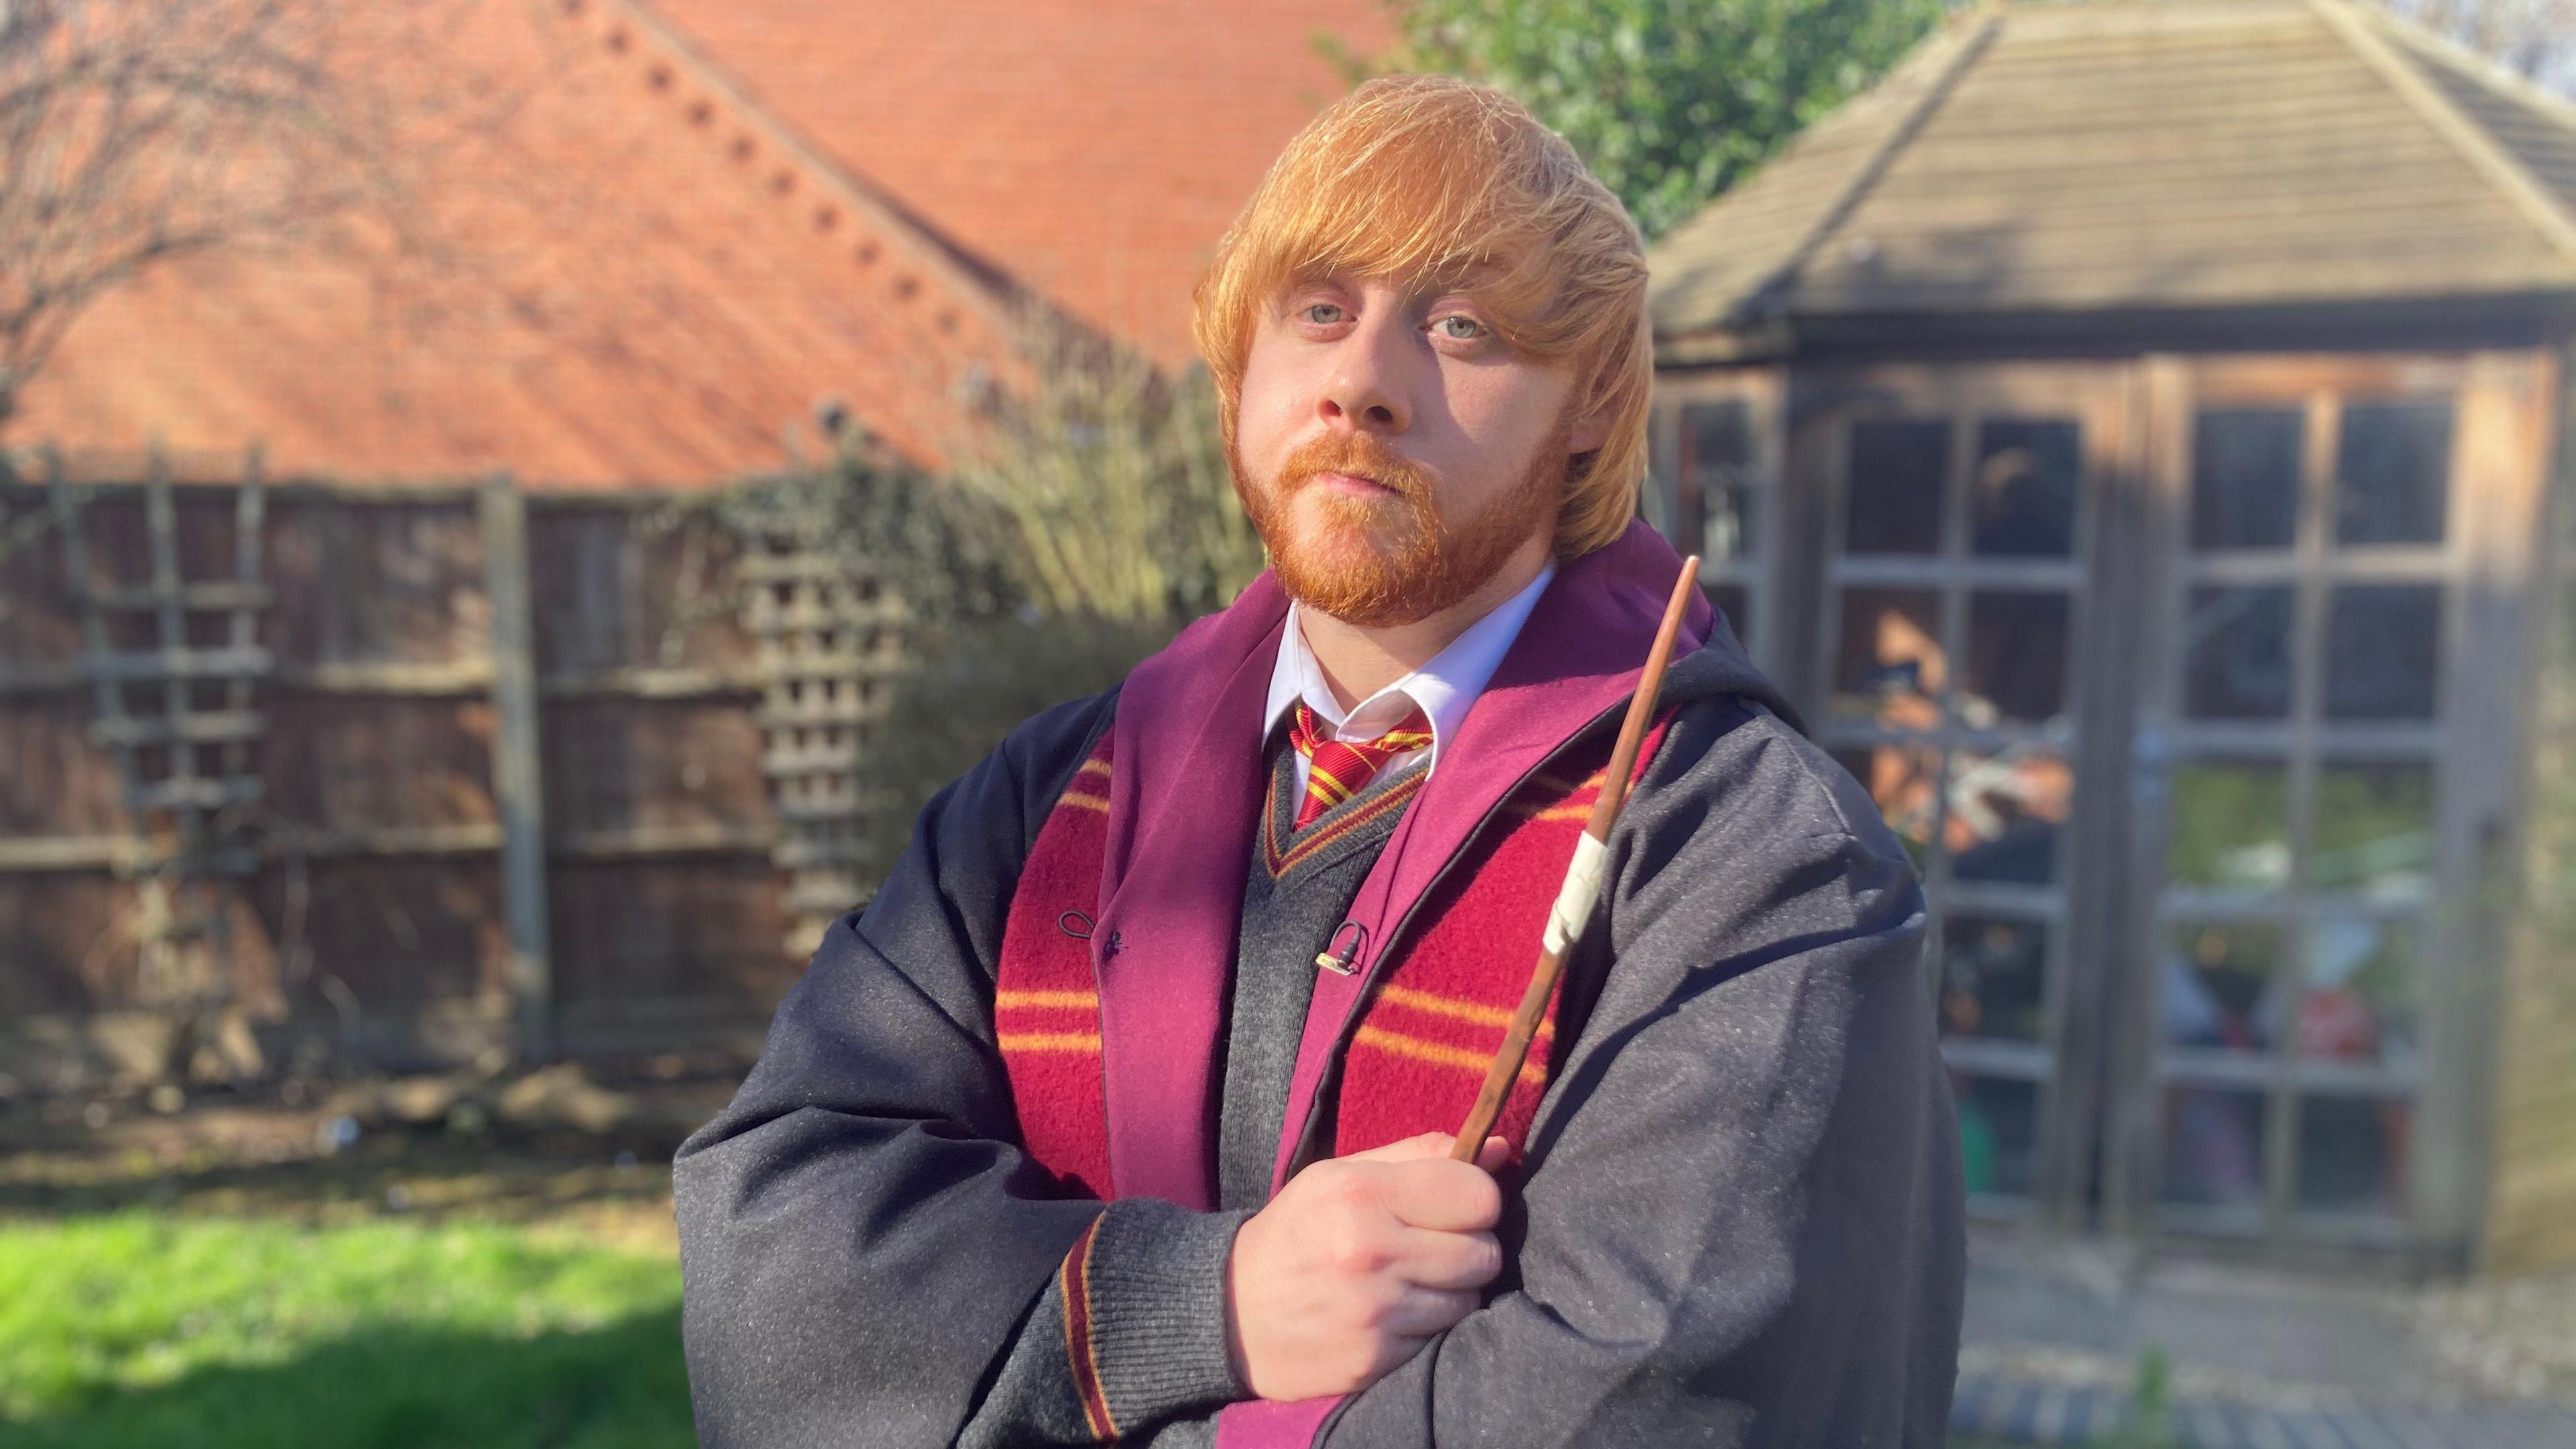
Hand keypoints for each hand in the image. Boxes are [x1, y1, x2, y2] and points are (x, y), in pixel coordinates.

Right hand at [1224, 1130, 1510, 1400]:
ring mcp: (1375, 1313)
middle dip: (1469, 1247)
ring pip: (1470, 1300)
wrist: (1231, 1312)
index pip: (1479, 1196)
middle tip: (1433, 1247)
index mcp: (1363, 1194)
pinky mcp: (1375, 1361)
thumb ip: (1421, 1156)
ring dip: (1451, 1291)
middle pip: (1484, 1253)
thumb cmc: (1298, 1232)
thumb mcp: (1342, 1175)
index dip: (1476, 1200)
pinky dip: (1427, 1328)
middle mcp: (1371, 1252)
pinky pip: (1441, 1340)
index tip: (1456, 1205)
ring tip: (1411, 1282)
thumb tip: (1502, 1149)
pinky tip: (1393, 1315)